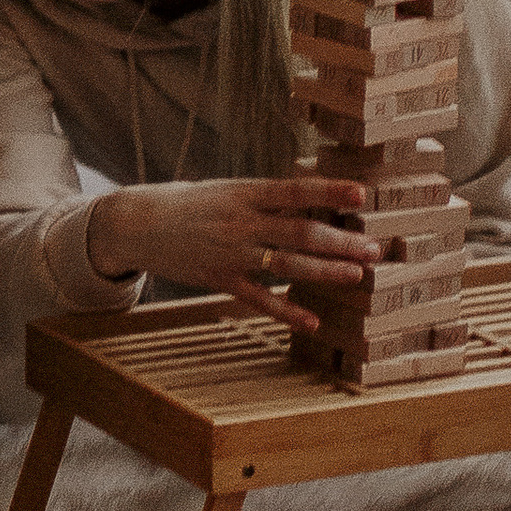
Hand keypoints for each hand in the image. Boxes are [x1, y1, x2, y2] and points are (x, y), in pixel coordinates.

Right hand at [86, 176, 383, 329]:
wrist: (135, 223)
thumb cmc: (188, 202)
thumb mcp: (226, 190)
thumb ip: (264, 199)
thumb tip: (312, 204)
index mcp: (243, 192)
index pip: (293, 190)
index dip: (328, 192)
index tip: (361, 195)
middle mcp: (239, 221)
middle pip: (299, 232)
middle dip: (340, 242)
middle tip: (374, 248)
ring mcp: (229, 252)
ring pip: (286, 264)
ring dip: (325, 271)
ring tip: (357, 275)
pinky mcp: (218, 278)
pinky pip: (259, 298)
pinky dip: (287, 311)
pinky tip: (312, 320)